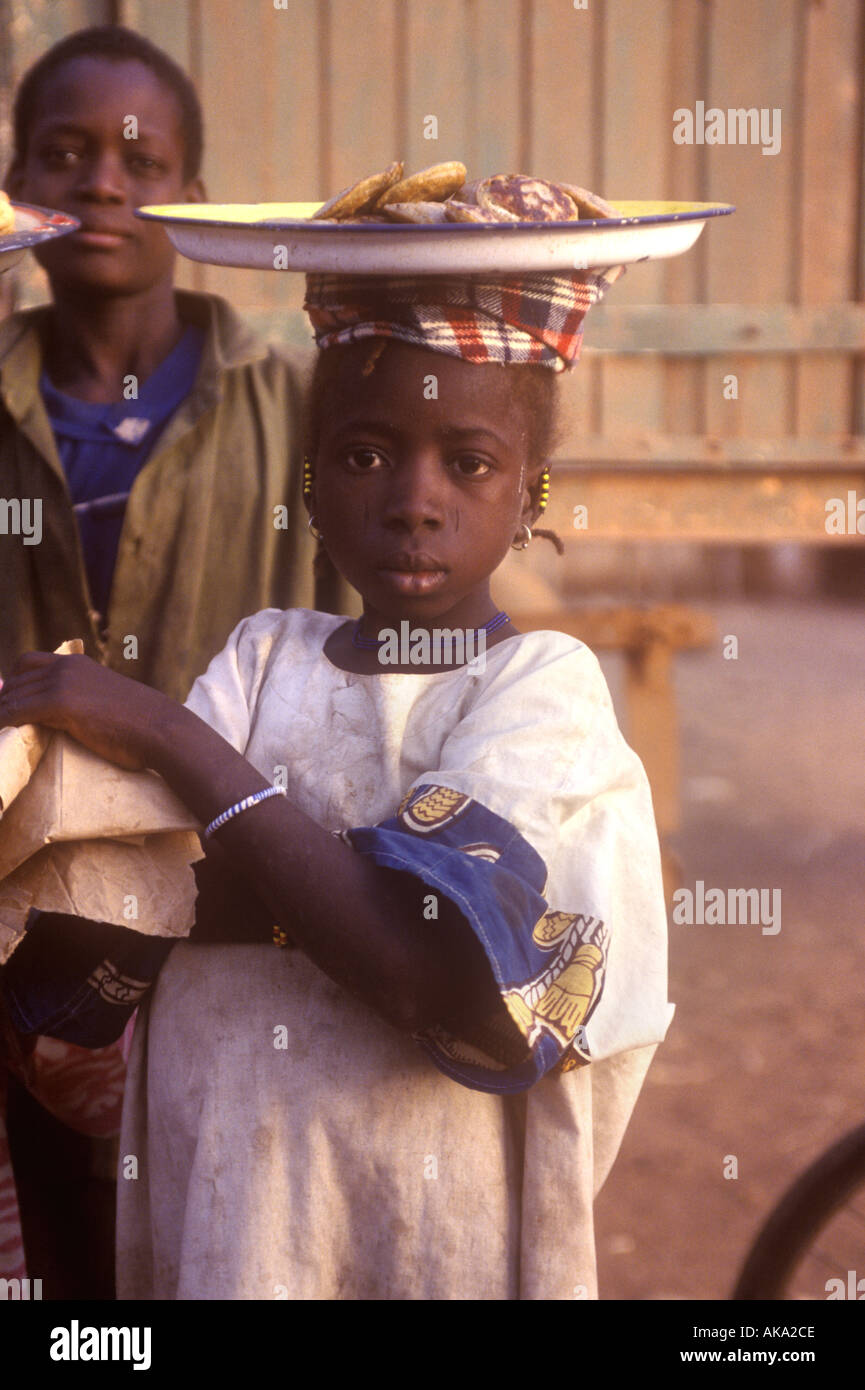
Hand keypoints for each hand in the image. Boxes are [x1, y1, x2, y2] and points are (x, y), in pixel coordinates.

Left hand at [0, 652, 170, 770]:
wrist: (162, 728)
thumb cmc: (142, 724)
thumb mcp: (107, 701)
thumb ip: (83, 699)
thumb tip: (68, 715)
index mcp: (77, 663)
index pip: (28, 663)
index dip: (13, 683)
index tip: (7, 702)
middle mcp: (67, 666)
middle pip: (16, 678)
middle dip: (3, 698)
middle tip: (0, 717)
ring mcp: (63, 682)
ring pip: (13, 695)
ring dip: (1, 710)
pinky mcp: (61, 702)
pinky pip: (16, 710)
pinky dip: (3, 719)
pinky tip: (1, 729)